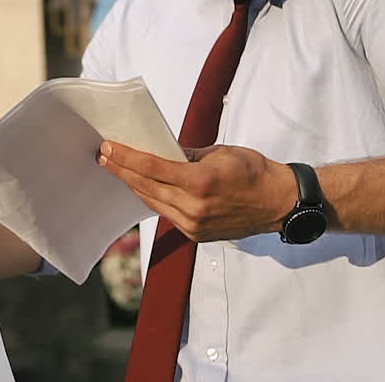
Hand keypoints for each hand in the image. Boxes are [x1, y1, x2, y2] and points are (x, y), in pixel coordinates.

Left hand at [98, 141, 297, 242]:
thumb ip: (187, 154)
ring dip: (134, 186)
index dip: (126, 158)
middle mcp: (194, 207)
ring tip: (118, 170)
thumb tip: (162, 151)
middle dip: (122, 171)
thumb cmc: (255, 171)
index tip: (108, 149)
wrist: (280, 203)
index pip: (152, 168)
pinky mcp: (197, 234)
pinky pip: (167, 214)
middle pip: (146, 187)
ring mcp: (194, 224)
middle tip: (104, 157)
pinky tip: (144, 187)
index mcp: (200, 182)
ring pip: (153, 203)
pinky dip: (153, 199)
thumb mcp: (220, 152)